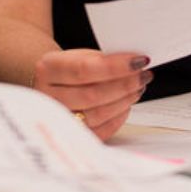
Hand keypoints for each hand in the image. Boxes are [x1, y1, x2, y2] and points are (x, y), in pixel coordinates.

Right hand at [31, 49, 151, 140]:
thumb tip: (133, 66)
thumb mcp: (77, 55)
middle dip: (124, 84)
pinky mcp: (72, 136)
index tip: (137, 61)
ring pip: (98, 114)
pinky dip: (119, 117)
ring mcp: (59, 119)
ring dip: (124, 100)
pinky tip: (126, 104)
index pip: (84, 69)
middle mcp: (49, 96)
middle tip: (142, 75)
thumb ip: (100, 60)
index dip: (115, 66)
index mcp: (48, 69)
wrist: (51, 85)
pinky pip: (101, 131)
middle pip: (92, 94)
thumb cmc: (69, 69)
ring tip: (137, 87)